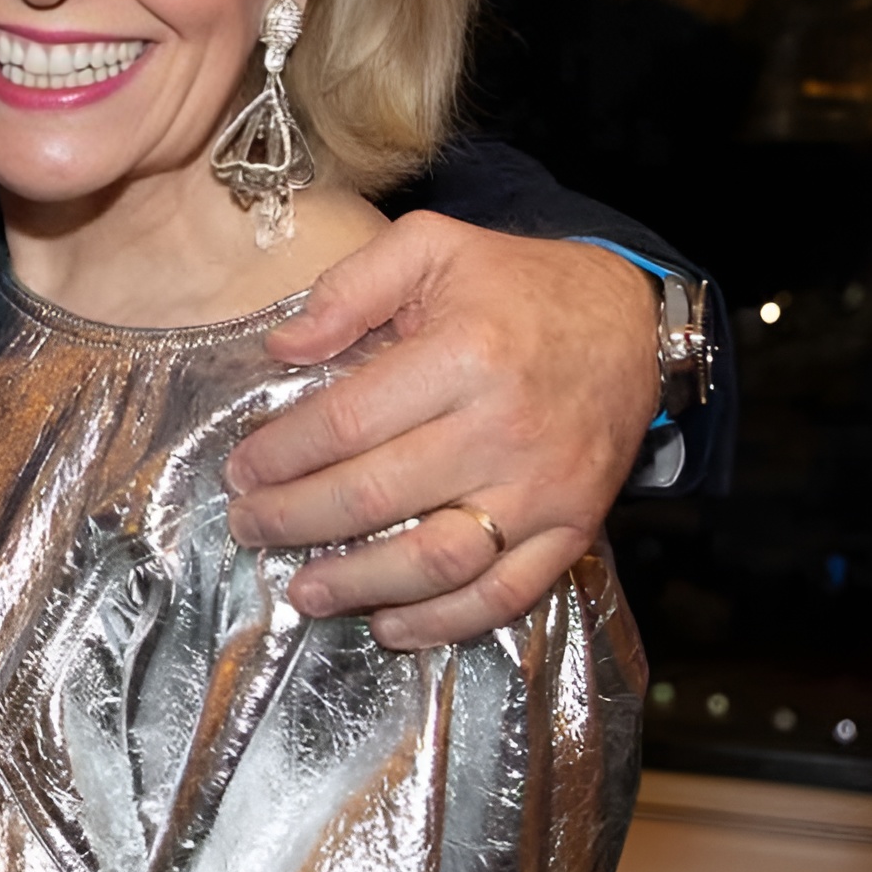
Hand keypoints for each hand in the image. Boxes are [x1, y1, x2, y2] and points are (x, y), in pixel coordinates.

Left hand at [232, 215, 658, 646]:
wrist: (631, 322)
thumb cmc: (518, 285)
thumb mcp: (432, 246)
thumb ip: (351, 287)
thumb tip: (283, 345)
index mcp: (463, 355)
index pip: (347, 423)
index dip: (281, 456)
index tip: (240, 472)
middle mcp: (503, 429)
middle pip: (377, 494)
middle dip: (296, 520)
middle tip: (250, 527)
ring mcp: (543, 489)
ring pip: (437, 560)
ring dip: (360, 585)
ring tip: (303, 590)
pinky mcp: (573, 528)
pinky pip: (505, 594)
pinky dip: (444, 623)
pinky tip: (389, 625)